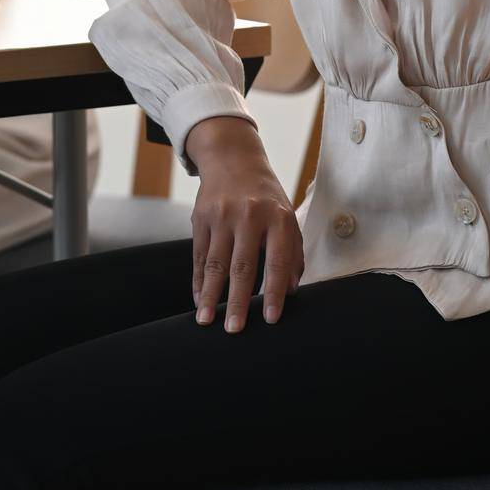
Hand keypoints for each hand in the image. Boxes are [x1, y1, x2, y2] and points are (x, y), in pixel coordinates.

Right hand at [187, 117, 304, 332]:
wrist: (234, 158)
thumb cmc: (266, 196)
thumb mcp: (287, 215)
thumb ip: (292, 252)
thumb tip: (291, 290)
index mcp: (279, 216)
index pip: (278, 260)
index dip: (274, 292)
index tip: (270, 319)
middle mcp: (251, 215)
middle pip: (243, 266)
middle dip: (237, 302)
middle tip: (235, 330)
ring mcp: (223, 214)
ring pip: (216, 263)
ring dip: (210, 296)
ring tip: (207, 321)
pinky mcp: (201, 216)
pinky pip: (198, 254)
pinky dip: (197, 279)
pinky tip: (198, 298)